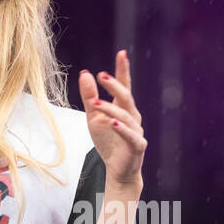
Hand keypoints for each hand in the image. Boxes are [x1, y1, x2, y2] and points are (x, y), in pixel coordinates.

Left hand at [79, 49, 145, 187]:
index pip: (124, 85)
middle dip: (115, 85)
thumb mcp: (93, 118)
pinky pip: (131, 136)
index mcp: (123, 108)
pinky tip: (113, 123)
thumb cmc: (108, 143)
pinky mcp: (137, 146)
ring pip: (126, 116)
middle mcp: (133, 116)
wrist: (118, 171)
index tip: (122, 53)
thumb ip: (90, 97)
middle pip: (126, 97)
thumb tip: (85, 73)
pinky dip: (122, 129)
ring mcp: (137, 131)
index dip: (123, 70)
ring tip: (96, 104)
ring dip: (110, 109)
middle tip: (101, 75)